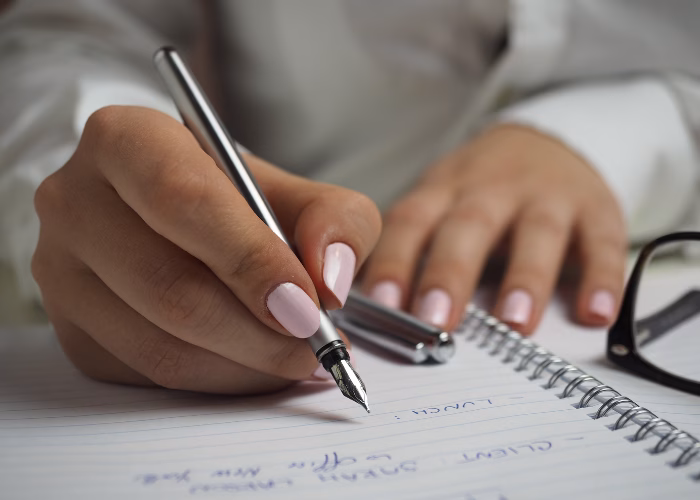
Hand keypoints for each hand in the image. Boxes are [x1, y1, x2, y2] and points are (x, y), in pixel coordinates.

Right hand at [32, 106, 380, 393]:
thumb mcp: (298, 191)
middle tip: (315, 346)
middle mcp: (76, 201)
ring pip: (159, 343)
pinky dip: (218, 380)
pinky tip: (254, 364)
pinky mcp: (72, 329)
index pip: (185, 201)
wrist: (180, 221)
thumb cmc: (238, 201)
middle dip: (258, 331)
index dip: (251, 260)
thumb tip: (330, 280)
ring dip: (245, 365)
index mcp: (126, 140)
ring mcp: (62, 271)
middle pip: (169, 285)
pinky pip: (149, 375)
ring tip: (297, 358)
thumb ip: (335, 220)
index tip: (307, 305)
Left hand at [362, 124, 625, 333]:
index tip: (380, 305)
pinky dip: (602, 278)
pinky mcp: (596, 208)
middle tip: (436, 320)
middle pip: (469, 226)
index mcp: (445, 190)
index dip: (394, 261)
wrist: (547, 141)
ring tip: (514, 323)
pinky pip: (602, 242)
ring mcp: (547, 196)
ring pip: (537, 233)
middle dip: (450, 273)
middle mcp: (492, 189)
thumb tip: (372, 312)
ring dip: (526, 277)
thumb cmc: (480, 190)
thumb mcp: (440, 202)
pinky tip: (596, 313)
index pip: (411, 222)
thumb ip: (412, 249)